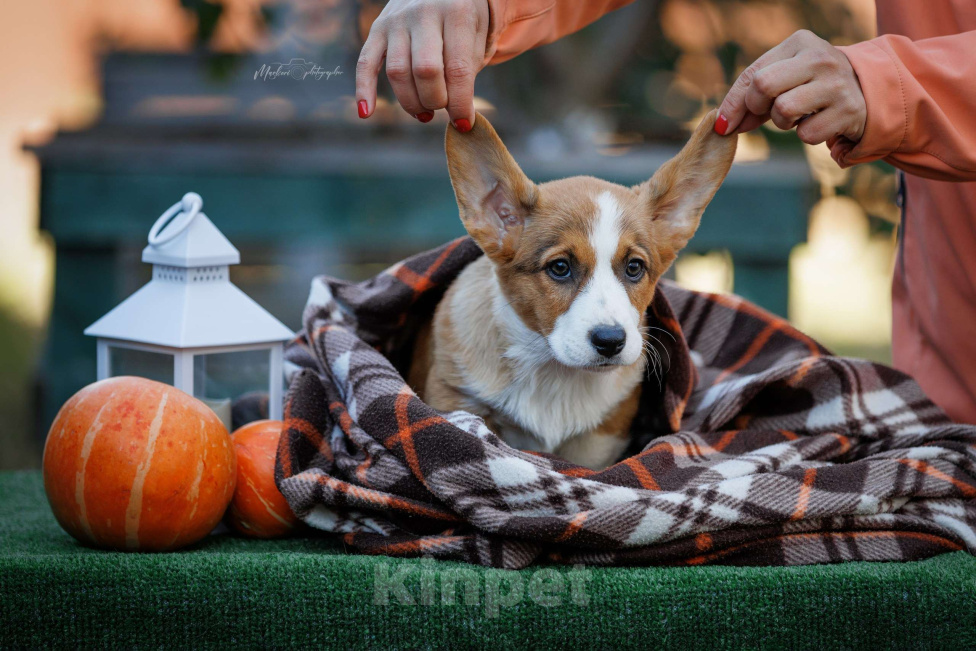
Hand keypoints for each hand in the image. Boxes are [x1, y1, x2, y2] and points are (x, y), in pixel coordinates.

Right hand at [355, 0, 489, 130]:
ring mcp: (396, 20)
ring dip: (411, 102)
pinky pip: (366, 62)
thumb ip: (467, 73)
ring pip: (398, 72)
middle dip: (436, 101)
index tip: (464, 124)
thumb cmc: (463, 20)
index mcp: (456, 13)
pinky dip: (364, 89)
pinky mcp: (377, 28)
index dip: (460, 103)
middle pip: (425, 71)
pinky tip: (367, 113)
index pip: (457, 69)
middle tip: (443, 108)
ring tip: (425, 114)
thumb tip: (458, 119)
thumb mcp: (477, 38)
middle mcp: (423, 13)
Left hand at [715, 30, 865, 148]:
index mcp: (800, 42)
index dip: (733, 103)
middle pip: (763, 86)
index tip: (724, 125)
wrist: (868, 92)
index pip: (752, 74)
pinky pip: (806, 134)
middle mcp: (820, 57)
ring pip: (783, 111)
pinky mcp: (848, 110)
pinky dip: (806, 134)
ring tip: (798, 115)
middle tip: (768, 112)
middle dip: (757, 108)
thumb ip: (753, 97)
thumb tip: (724, 125)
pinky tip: (819, 121)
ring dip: (783, 123)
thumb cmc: (813, 85)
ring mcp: (836, 83)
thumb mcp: (786, 78)